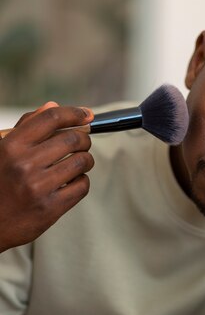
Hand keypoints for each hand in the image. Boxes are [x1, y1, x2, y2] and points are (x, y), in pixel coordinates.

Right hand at [0, 101, 93, 251]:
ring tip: (79, 162)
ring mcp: (39, 187)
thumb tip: (52, 107)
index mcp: (11, 146)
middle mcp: (25, 164)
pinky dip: (82, 181)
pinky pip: (82, 186)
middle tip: (82, 142)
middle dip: (84, 138)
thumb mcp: (3, 151)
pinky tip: (72, 181)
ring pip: (82, 161)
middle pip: (73, 138)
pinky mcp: (50, 208)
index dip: (74, 113)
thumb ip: (27, 128)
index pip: (51, 118)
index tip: (86, 114)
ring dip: (86, 160)